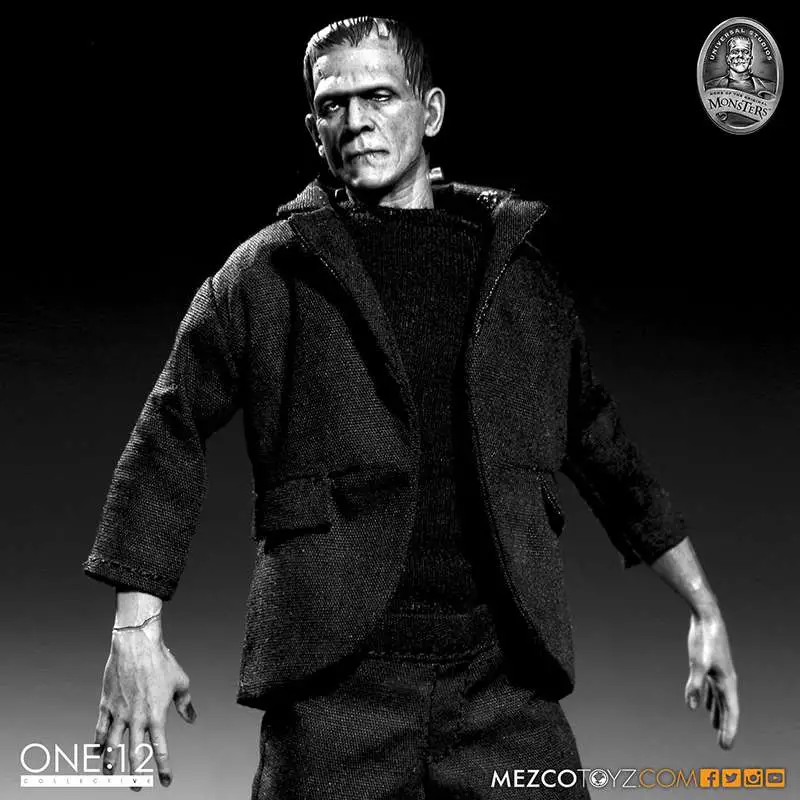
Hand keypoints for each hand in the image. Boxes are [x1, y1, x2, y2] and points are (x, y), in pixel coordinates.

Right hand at [93, 619, 195, 789]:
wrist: (136, 645)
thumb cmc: (162, 661)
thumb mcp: (181, 682)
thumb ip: (185, 705)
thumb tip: (192, 719)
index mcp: (157, 715)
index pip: (160, 749)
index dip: (163, 768)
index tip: (165, 781)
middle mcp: (137, 718)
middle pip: (134, 755)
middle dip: (136, 775)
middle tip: (137, 787)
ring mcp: (119, 713)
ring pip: (111, 747)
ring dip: (111, 763)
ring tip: (111, 775)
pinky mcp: (106, 705)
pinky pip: (99, 730)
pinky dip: (97, 744)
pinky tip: (97, 753)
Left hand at [684, 608, 738, 748]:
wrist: (706, 617)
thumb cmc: (704, 639)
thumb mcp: (698, 663)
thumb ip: (695, 685)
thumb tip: (692, 708)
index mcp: (727, 682)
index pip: (731, 712)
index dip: (729, 730)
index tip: (726, 746)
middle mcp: (725, 680)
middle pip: (727, 709)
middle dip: (725, 727)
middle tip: (723, 744)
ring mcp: (718, 673)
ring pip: (719, 699)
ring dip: (717, 714)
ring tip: (715, 727)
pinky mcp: (709, 666)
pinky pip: (710, 688)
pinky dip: (708, 698)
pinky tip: (702, 704)